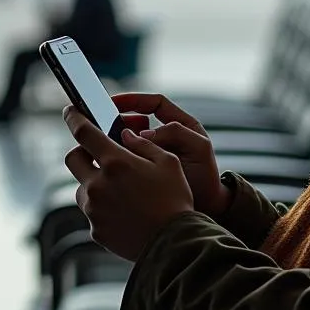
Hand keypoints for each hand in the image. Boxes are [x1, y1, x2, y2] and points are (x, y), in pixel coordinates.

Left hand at [63, 105, 195, 262]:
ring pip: (81, 187)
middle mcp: (98, 184)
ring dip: (94, 182)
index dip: (74, 118)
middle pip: (73, 158)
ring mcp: (93, 209)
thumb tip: (126, 136)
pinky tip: (125, 211)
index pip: (84, 132)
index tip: (71, 112)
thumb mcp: (168, 163)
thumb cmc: (174, 201)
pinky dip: (103, 207)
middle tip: (100, 155)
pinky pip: (92, 211)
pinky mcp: (95, 229)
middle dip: (83, 152)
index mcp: (115, 162)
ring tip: (121, 189)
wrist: (174, 244)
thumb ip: (144, 145)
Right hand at [113, 92, 230, 218]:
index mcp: (179, 125)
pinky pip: (127, 158)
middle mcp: (164, 137)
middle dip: (120, 120)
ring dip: (117, 141)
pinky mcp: (144, 170)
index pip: (153, 103)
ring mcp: (153, 154)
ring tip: (107, 147)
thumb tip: (145, 132)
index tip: (114, 102)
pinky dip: (118, 158)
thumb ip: (177, 133)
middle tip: (104, 126)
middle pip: (137, 120)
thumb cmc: (206, 179)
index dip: (134, 100)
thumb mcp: (198, 149)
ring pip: (129, 140)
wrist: (206, 209)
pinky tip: (111, 163)